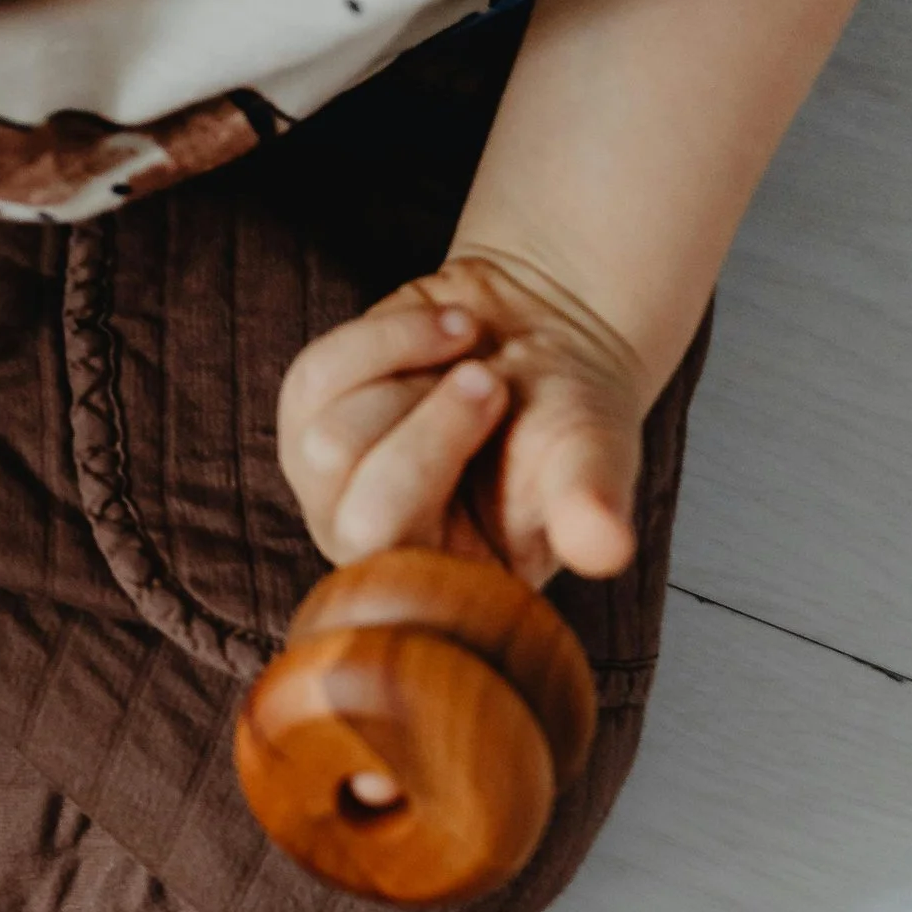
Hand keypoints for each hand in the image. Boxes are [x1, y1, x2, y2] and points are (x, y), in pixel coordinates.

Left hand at [275, 251, 649, 587]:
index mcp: (442, 579)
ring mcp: (329, 489)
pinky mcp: (306, 424)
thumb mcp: (594, 454)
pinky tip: (440, 332)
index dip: (430, 459)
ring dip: (408, 373)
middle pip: (353, 497)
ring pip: (324, 437)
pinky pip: (312, 379)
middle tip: (490, 379)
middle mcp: (373, 549)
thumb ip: (591, 503)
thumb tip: (605, 548)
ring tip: (468, 358)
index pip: (394, 556)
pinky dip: (384, 336)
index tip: (497, 387)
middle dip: (429, 418)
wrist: (545, 337)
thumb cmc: (569, 413)